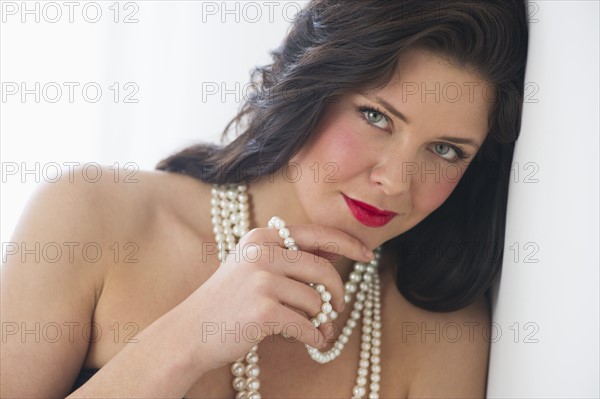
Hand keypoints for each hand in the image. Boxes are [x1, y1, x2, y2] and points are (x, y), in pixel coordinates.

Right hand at [190, 223, 373, 372]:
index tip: (368, 254)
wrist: (190, 331)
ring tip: (316, 329)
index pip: (316, 233)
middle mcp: (262, 252)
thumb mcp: (253, 265)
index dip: (347, 243)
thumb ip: (290, 256)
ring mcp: (261, 280)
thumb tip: (336, 253)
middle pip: (323, 269)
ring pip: (315, 301)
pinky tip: (312, 341)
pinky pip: (307, 325)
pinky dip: (315, 337)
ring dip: (322, 320)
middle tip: (337, 307)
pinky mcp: (263, 310)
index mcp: (262, 236)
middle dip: (337, 292)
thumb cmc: (228, 300)